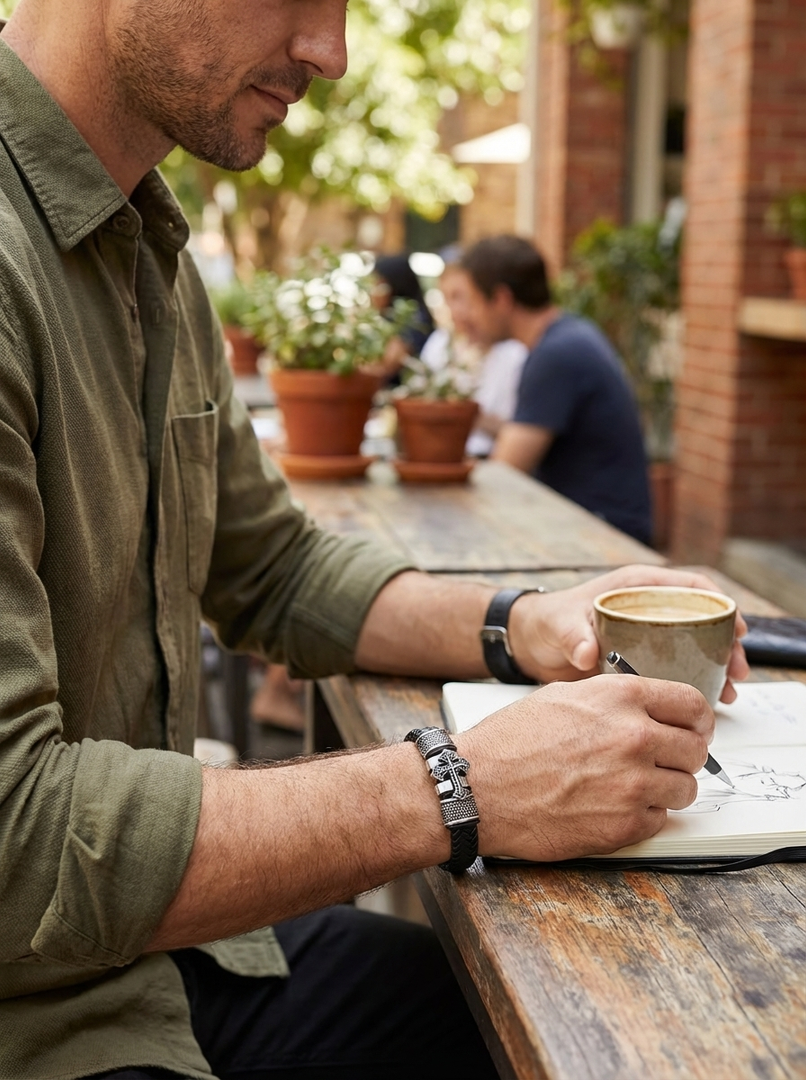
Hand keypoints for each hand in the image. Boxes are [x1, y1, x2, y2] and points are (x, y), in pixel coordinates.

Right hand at [456, 674, 712, 860]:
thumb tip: (650, 710)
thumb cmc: (511, 742)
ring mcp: (634, 784)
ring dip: (665, 789)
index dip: (697, 721)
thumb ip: (615, 700)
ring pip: (685, 789)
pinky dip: (644, 816)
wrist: (478, 788)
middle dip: (682, 757)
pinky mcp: (626, 826)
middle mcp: (635, 737)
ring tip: (630, 786)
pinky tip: (612, 806)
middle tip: (660, 762)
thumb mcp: (565, 696)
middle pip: (696, 750)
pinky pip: (661, 820)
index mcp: (622, 697)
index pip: (693, 705)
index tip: (693, 730)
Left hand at [508, 565, 748, 703]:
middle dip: (726, 643)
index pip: (689, 586)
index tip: (735, 625)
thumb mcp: (559, 624)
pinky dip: (694, 682)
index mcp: (636, 587)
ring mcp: (648, 634)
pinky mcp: (642, 659)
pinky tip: (707, 701)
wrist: (530, 644)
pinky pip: (677, 667)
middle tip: (739, 669)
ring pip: (695, 646)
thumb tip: (589, 653)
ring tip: (730, 692)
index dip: (718, 603)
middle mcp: (648, 608)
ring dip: (716, 666)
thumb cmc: (546, 622)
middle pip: (701, 620)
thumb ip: (574, 635)